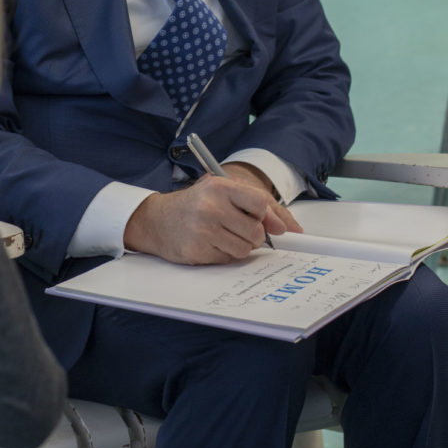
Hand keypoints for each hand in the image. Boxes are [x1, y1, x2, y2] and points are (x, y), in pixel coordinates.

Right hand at [123, 172, 300, 265]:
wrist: (157, 220)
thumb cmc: (196, 204)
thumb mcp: (223, 192)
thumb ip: (259, 205)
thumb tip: (291, 228)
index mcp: (220, 187)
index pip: (259, 203)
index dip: (267, 216)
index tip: (269, 223)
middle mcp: (210, 207)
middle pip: (256, 231)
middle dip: (254, 235)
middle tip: (239, 229)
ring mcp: (202, 230)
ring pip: (245, 249)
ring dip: (240, 246)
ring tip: (223, 235)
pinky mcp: (196, 251)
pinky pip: (228, 260)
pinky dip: (224, 254)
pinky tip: (210, 244)